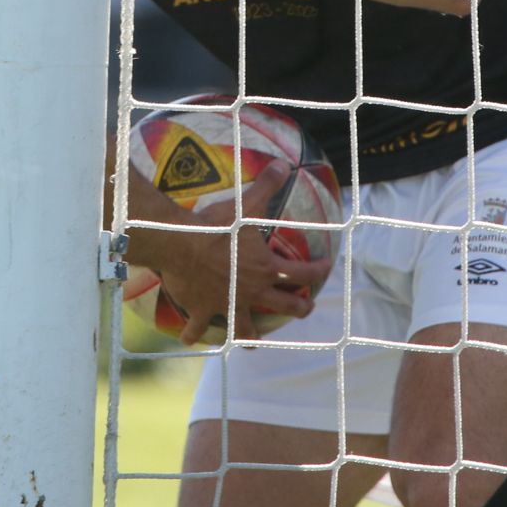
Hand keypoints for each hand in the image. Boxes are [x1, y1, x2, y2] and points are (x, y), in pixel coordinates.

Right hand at [146, 163, 333, 342]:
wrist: (179, 243)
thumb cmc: (214, 226)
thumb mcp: (244, 204)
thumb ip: (266, 186)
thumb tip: (283, 164)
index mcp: (266, 268)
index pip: (302, 273)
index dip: (318, 270)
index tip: (327, 267)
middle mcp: (252, 291)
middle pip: (284, 306)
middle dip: (299, 308)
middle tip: (305, 309)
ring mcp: (228, 303)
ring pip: (245, 328)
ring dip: (251, 336)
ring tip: (255, 342)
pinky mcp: (203, 309)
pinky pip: (198, 327)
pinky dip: (192, 334)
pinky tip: (186, 339)